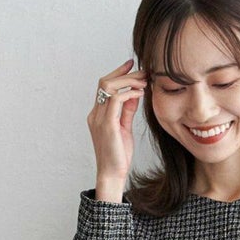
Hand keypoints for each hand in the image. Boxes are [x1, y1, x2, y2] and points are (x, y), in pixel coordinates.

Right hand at [88, 58, 147, 195]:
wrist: (112, 175)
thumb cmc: (118, 155)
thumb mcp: (124, 128)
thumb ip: (127, 111)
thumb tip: (135, 94)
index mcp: (98, 114)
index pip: (104, 87)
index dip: (118, 73)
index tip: (132, 65)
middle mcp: (95, 114)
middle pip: (105, 82)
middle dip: (125, 73)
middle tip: (143, 72)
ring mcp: (99, 119)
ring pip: (109, 87)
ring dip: (128, 81)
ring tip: (144, 82)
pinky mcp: (107, 125)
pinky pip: (116, 100)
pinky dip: (129, 93)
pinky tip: (140, 94)